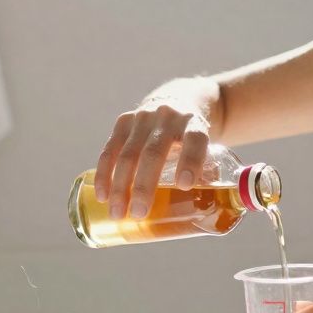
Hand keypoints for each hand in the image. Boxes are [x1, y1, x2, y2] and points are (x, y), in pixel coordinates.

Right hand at [94, 102, 209, 219]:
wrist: (180, 98)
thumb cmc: (195, 136)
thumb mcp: (209, 146)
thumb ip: (208, 172)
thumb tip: (202, 210)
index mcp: (194, 123)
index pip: (194, 139)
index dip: (190, 160)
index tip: (185, 186)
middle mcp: (168, 116)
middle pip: (154, 151)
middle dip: (144, 185)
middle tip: (139, 213)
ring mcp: (143, 117)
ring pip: (128, 153)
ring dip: (120, 186)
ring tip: (117, 214)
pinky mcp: (124, 121)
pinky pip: (110, 149)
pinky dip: (104, 174)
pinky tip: (102, 196)